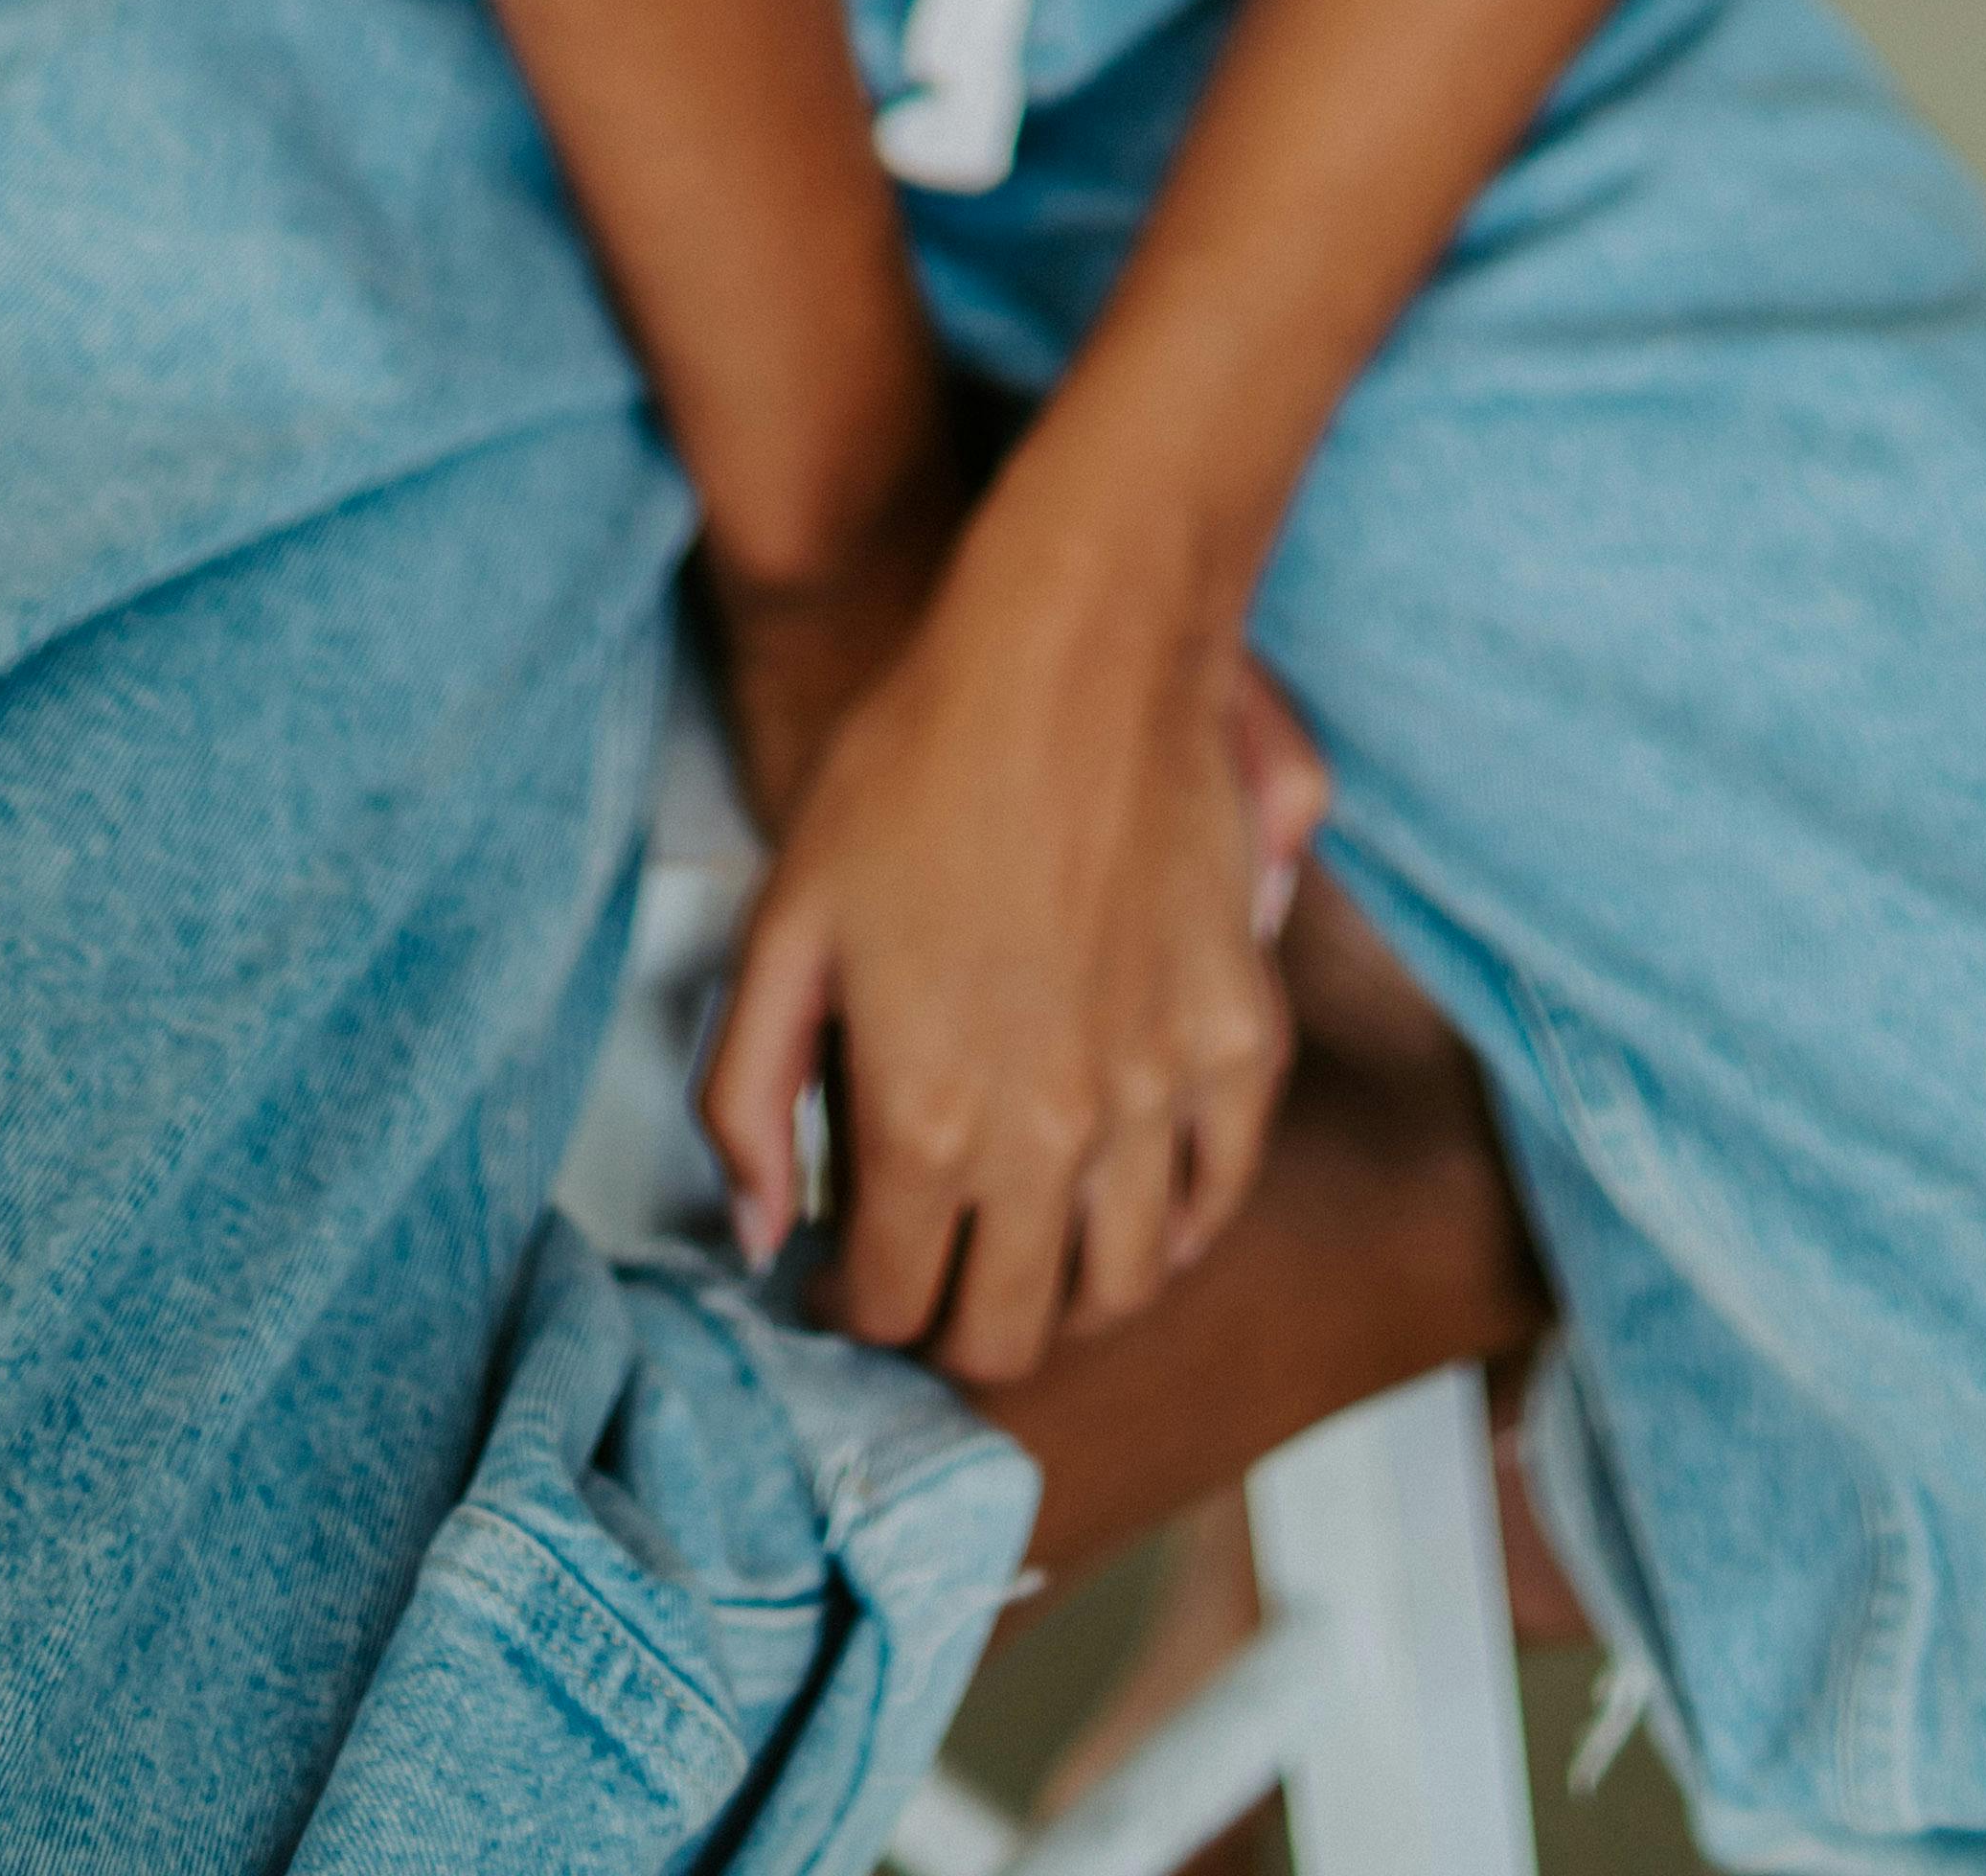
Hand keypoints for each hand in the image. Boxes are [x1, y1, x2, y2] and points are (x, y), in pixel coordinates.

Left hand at [702, 523, 1331, 1384]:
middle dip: (950, 1326)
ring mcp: (1159, 1092)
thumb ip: (747, 1098)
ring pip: (1119, 1286)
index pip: (889, 1303)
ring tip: (1021, 1246)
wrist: (1071, 655)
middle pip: (1007, 1331)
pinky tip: (1132, 1200)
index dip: (852, 1303)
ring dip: (1061, 1292)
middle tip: (926, 1273)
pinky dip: (1173, 1224)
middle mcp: (1050, 1135)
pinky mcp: (1238, 1036)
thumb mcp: (779, 924)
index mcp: (924, 1119)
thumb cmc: (909, 770)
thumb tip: (759, 1233)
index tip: (840, 1267)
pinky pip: (1219, 1189)